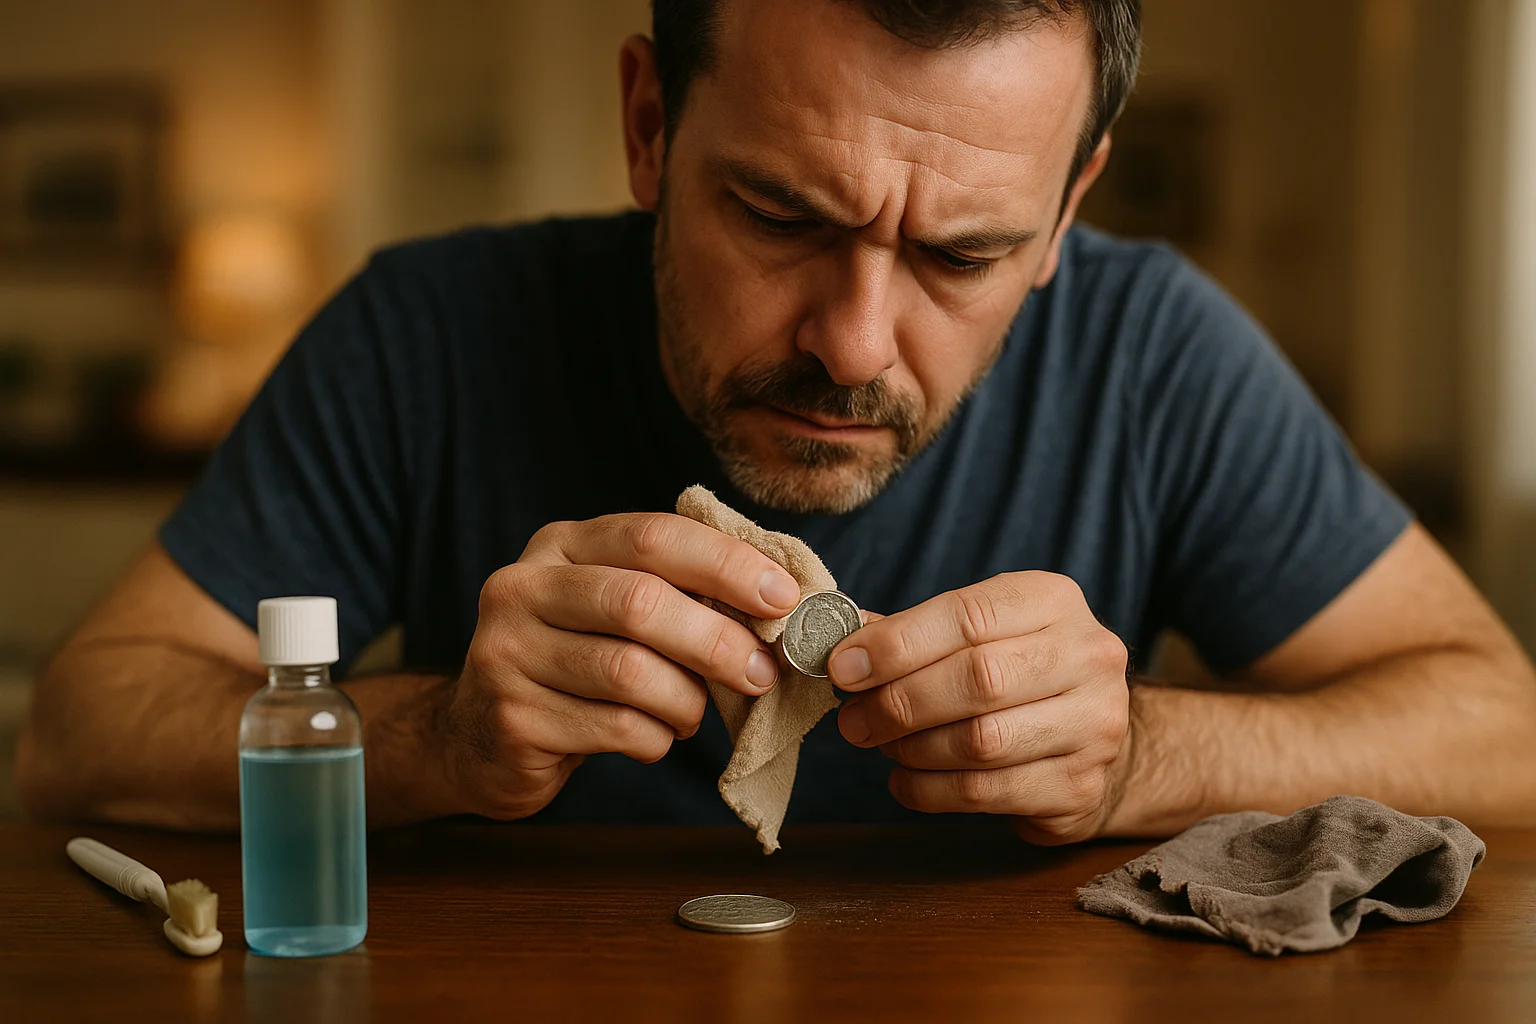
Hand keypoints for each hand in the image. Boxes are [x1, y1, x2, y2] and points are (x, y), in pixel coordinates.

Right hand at [435, 514, 802, 818]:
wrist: (478, 739)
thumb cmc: (575, 666)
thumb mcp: (613, 610)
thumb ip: (677, 594)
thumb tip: (779, 603)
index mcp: (560, 545)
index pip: (652, 536)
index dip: (726, 564)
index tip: (783, 597)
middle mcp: (523, 588)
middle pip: (640, 602)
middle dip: (717, 639)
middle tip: (761, 672)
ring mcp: (507, 652)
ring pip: (630, 671)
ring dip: (686, 700)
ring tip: (694, 713)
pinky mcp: (512, 717)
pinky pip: (615, 728)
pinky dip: (656, 739)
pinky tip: (654, 738)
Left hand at [827, 572, 1130, 843]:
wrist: (1095, 737)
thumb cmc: (1017, 674)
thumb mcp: (979, 633)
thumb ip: (914, 635)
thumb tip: (839, 648)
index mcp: (1053, 601)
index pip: (968, 615)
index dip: (897, 644)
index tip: (843, 667)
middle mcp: (1087, 657)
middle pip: (979, 679)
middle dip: (900, 701)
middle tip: (854, 719)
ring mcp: (1094, 725)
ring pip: (981, 741)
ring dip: (912, 749)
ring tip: (883, 746)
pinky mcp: (1080, 787)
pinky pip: (986, 792)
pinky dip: (929, 790)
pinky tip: (906, 781)